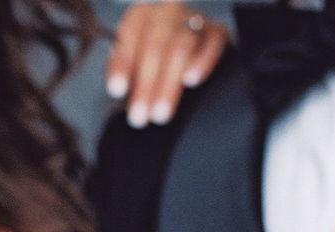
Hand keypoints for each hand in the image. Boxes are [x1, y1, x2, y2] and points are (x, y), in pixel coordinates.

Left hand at [105, 4, 228, 127]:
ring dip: (168, 82)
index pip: (130, 33)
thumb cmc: (156, 66)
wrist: (192, 57)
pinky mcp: (217, 32)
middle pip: (156, 44)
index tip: (118, 90)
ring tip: (160, 113)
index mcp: (142, 16)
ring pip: (182, 46)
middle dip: (145, 84)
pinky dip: (202, 60)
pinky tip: (191, 80)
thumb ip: (127, 76)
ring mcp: (194, 19)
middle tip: (139, 117)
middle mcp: (168, 12)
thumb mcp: (135, 67)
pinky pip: (212, 41)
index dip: (123, 62)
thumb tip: (122, 96)